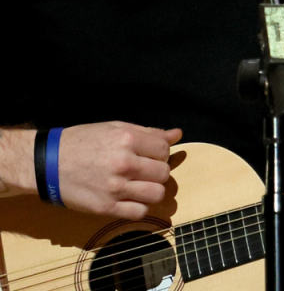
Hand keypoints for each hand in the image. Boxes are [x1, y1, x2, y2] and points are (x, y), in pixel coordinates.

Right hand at [57, 121, 181, 219]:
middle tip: (143, 170)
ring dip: (152, 190)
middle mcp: (124, 163)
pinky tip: (129, 199)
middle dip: (157, 171)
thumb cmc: (82, 142)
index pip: (165, 150)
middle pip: (164, 173)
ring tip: (139, 185)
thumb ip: (149, 133)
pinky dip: (139, 207)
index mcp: (127, 140)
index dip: (160, 152)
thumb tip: (177, 134)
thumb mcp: (115, 128)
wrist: (47, 163)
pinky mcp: (106, 207)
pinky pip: (139, 212)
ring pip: (157, 194)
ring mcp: (116, 187)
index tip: (149, 154)